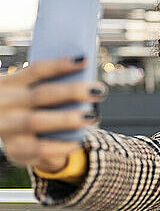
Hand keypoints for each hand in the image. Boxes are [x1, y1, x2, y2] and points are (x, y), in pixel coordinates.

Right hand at [0, 56, 106, 172]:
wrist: (16, 139)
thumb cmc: (34, 109)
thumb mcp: (33, 93)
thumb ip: (52, 86)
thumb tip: (87, 81)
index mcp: (9, 83)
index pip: (36, 69)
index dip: (60, 64)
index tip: (84, 60)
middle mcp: (4, 104)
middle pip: (41, 95)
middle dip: (72, 92)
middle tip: (99, 91)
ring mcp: (6, 127)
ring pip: (36, 121)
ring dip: (67, 119)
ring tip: (92, 117)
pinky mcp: (15, 150)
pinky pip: (40, 148)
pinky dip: (61, 145)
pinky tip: (79, 142)